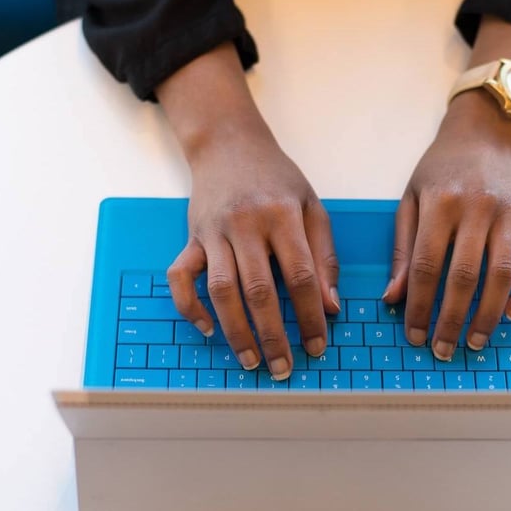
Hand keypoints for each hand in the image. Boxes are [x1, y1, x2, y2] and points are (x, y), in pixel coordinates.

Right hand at [166, 130, 339, 379]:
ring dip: (235, 330)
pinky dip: (190, 306)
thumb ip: (324, 256)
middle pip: (259, 290)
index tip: (317, 345)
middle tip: (283, 367)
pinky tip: (207, 329)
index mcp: (282, 215)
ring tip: (250, 360)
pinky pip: (180, 277)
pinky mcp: (191, 237)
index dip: (310, 315)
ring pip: (221, 290)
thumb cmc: (276, 178)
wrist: (228, 143)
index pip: (301, 275)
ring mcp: (213, 232)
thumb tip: (330, 306)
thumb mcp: (312, 206)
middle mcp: (246, 225)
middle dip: (273, 334)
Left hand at [383, 90, 510, 359]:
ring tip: (475, 340)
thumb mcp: (411, 198)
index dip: (419, 305)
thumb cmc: (441, 168)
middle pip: (464, 276)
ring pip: (502, 274)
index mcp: (440, 203)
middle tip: (443, 349)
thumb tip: (393, 298)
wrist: (484, 132)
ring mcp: (509, 213)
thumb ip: (402, 248)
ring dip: (489, 314)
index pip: (426, 265)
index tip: (414, 334)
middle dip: (451, 319)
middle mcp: (476, 208)